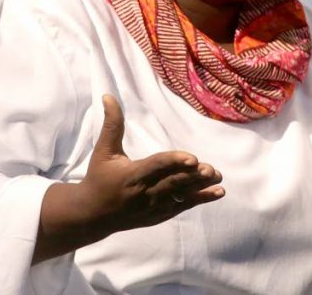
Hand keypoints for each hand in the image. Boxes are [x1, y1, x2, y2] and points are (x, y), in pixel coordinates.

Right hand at [60, 95, 224, 239]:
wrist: (93, 214)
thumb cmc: (99, 177)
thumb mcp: (103, 151)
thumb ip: (111, 124)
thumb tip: (108, 96)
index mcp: (131, 176)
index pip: (156, 167)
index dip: (174, 162)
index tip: (192, 158)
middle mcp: (144, 193)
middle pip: (172, 183)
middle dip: (192, 177)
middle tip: (211, 169)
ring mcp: (153, 206)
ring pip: (180, 195)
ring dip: (200, 187)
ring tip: (218, 178)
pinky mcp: (159, 215)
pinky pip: (182, 206)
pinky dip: (200, 199)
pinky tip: (218, 192)